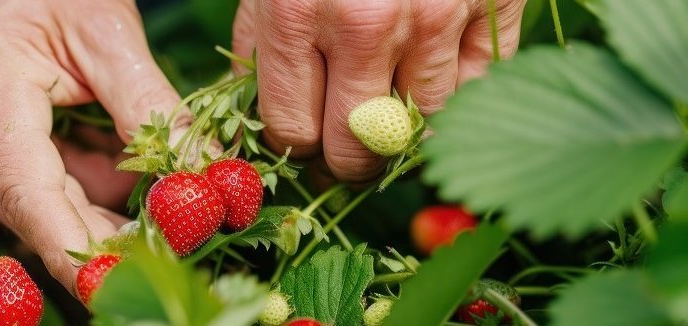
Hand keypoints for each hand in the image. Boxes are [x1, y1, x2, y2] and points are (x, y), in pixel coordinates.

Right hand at [0, 0, 180, 292]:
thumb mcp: (105, 32)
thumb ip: (150, 105)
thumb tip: (201, 171)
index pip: (33, 200)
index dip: (77, 252)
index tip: (117, 285)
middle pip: (44, 213)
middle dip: (111, 227)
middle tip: (180, 224)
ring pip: (47, 204)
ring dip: (103, 196)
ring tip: (148, 160)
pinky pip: (40, 184)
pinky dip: (85, 177)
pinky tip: (112, 145)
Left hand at [232, 0, 525, 180]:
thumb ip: (260, 45)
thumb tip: (260, 120)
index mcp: (295, 12)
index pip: (294, 130)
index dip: (298, 145)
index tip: (306, 138)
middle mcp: (366, 22)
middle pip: (357, 146)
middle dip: (346, 156)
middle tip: (347, 145)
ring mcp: (437, 15)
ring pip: (420, 129)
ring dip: (401, 131)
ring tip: (388, 106)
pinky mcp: (493, 4)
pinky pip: (475, 88)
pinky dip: (454, 94)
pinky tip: (430, 72)